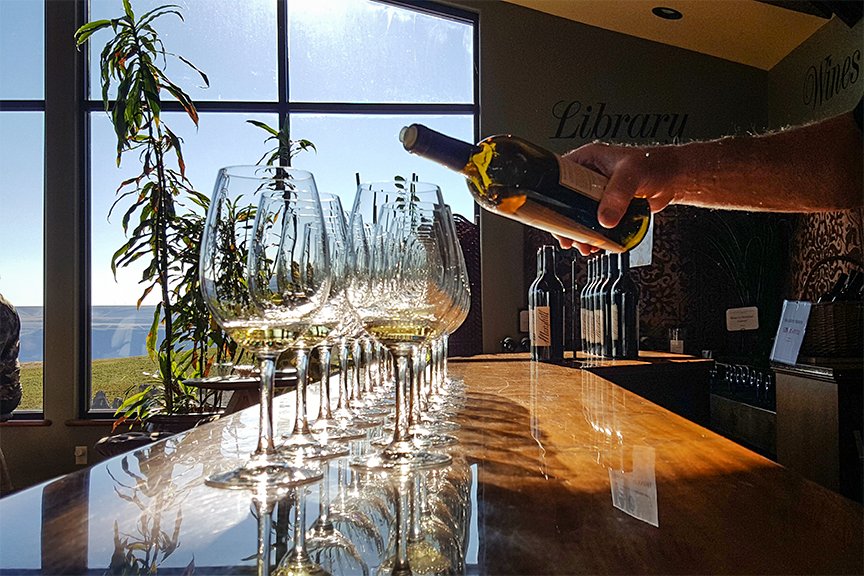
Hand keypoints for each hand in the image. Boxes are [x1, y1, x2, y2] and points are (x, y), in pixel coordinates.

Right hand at [555, 142, 676, 251]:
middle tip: (568, 237)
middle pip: (567, 202)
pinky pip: (595, 223)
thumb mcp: (631, 175)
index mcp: (587, 160)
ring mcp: (597, 194)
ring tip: (584, 245)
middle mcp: (589, 177)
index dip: (553, 196)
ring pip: (580, 216)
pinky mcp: (608, 207)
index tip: (553, 214)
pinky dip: (594, 235)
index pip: (559, 177)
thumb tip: (605, 219)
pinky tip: (595, 244)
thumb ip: (617, 196)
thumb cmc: (654, 164)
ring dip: (580, 233)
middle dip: (566, 222)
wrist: (673, 178)